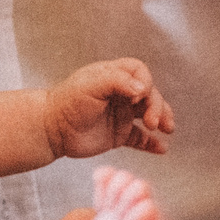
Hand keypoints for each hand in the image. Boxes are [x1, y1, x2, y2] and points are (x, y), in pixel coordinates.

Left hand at [44, 58, 174, 158]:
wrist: (51, 129)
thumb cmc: (67, 102)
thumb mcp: (91, 84)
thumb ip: (118, 81)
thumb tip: (143, 89)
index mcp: (113, 77)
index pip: (139, 72)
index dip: (145, 82)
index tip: (139, 96)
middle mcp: (120, 94)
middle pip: (149, 94)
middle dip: (157, 106)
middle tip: (153, 121)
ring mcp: (121, 115)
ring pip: (150, 115)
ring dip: (162, 120)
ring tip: (167, 129)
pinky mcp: (119, 135)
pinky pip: (141, 139)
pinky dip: (152, 144)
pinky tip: (161, 148)